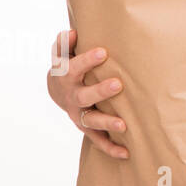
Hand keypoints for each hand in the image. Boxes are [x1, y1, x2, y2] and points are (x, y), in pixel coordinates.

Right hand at [47, 27, 127, 159]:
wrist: (58, 90)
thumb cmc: (68, 65)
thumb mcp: (63, 53)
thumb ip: (65, 44)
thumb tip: (71, 32)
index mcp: (65, 77)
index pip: (73, 68)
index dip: (86, 60)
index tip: (103, 52)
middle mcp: (72, 97)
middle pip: (84, 96)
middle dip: (100, 91)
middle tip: (118, 84)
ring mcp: (79, 114)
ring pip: (91, 121)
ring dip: (106, 123)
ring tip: (123, 124)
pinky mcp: (87, 127)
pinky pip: (98, 140)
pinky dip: (111, 147)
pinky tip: (127, 152)